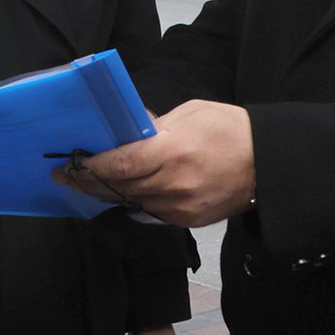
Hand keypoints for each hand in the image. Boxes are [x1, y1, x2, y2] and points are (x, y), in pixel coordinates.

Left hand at [56, 100, 255, 229]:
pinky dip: (137, 200)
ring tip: (90, 182)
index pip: (120, 163)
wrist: (267, 163)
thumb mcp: (189, 114)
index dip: (91, 167)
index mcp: (173, 151)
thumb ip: (153, 126)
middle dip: (90, 182)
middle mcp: (174, 183)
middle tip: (68, 176)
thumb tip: (123, 132)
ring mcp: (182, 206)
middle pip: (119, 187)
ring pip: (132, 202)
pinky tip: (126, 191)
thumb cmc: (230, 130)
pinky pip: (152, 211)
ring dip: (110, 192)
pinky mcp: (189, 220)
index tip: (70, 165)